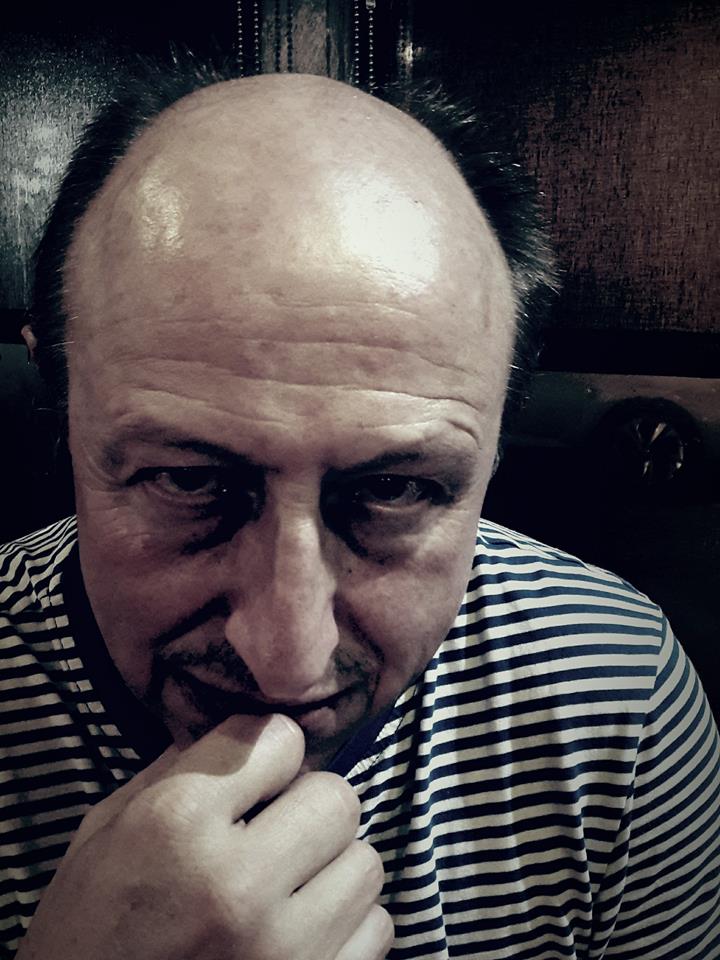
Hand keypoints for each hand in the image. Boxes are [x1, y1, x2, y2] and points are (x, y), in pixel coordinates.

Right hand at [16, 713, 393, 959]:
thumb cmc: (87, 926)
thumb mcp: (106, 831)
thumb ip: (179, 771)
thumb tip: (252, 732)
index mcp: (179, 822)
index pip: (281, 738)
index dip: (268, 753)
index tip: (255, 778)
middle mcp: (238, 881)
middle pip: (338, 797)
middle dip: (310, 806)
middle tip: (278, 832)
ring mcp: (283, 948)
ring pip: (367, 862)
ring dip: (333, 867)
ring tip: (291, 887)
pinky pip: (377, 929)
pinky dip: (348, 927)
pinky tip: (304, 933)